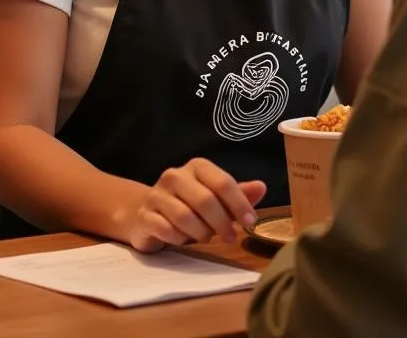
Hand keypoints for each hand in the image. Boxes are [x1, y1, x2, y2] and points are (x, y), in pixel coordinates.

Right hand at [121, 158, 266, 252]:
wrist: (146, 214)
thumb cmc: (188, 205)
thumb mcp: (216, 198)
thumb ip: (237, 194)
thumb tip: (262, 188)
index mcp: (198, 166)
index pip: (223, 182)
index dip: (240, 203)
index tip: (251, 221)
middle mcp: (175, 175)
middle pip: (206, 200)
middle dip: (222, 222)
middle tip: (230, 237)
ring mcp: (156, 194)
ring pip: (185, 217)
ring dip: (201, 232)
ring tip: (206, 237)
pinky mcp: (144, 215)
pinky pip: (166, 230)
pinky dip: (180, 239)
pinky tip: (183, 239)